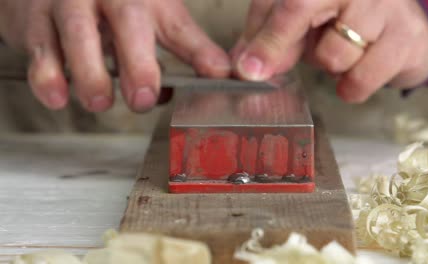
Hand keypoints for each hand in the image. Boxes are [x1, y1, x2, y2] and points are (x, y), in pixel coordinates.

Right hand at [0, 0, 230, 111]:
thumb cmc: (113, 4)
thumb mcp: (158, 17)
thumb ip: (188, 46)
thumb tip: (221, 74)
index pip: (177, 24)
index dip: (197, 51)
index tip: (214, 77)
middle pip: (127, 21)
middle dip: (137, 63)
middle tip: (142, 98)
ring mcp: (69, 3)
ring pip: (77, 33)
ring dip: (89, 73)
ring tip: (99, 102)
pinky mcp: (35, 19)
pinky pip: (39, 47)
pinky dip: (46, 74)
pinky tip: (56, 97)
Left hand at [231, 0, 427, 102]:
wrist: (404, 28)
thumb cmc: (341, 21)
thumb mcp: (298, 23)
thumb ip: (266, 38)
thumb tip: (245, 67)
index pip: (286, 1)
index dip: (265, 38)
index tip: (248, 71)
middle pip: (301, 10)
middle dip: (284, 47)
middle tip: (285, 61)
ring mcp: (385, 4)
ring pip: (334, 54)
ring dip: (329, 66)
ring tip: (342, 52)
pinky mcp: (407, 37)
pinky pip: (362, 78)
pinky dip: (352, 86)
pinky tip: (358, 70)